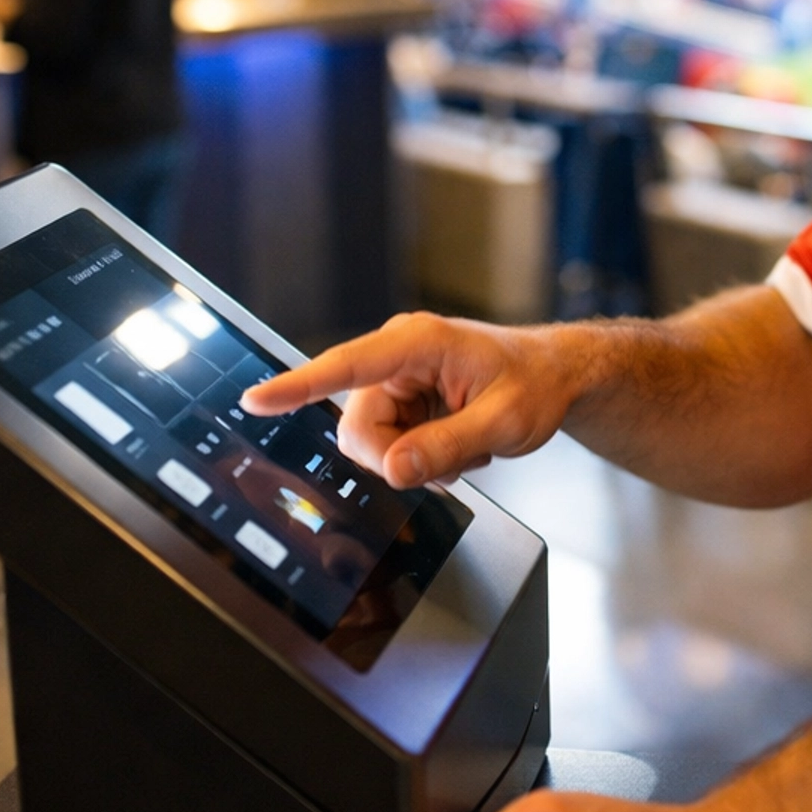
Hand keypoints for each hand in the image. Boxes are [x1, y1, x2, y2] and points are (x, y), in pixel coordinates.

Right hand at [239, 311, 589, 487]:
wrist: (554, 376)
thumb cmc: (536, 384)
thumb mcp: (504, 422)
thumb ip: (448, 446)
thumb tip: (393, 469)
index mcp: (418, 342)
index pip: (346, 365)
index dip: (298, 386)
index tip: (256, 400)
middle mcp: (398, 355)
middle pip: (358, 426)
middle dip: (395, 457)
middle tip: (451, 464)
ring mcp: (397, 378)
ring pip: (371, 442)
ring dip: (413, 460)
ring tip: (463, 449)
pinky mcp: (402, 399)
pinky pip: (387, 444)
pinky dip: (420, 457)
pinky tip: (457, 447)